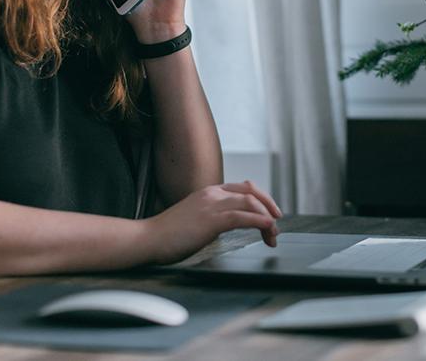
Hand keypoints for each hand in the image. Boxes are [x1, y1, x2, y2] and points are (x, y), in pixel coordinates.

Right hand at [141, 181, 282, 264]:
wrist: (147, 238)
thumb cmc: (167, 235)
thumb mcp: (194, 219)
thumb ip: (210, 217)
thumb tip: (225, 224)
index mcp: (208, 192)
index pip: (243, 188)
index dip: (260, 198)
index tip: (269, 212)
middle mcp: (212, 194)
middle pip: (251, 192)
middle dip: (269, 205)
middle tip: (277, 221)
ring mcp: (212, 205)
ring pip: (251, 203)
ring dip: (267, 218)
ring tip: (273, 234)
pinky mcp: (211, 220)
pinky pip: (243, 217)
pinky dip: (260, 222)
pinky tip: (267, 229)